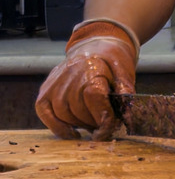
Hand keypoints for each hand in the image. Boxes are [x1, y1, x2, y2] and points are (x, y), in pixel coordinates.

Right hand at [35, 19, 138, 139]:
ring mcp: (55, 81)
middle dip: (92, 123)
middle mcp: (70, 73)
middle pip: (77, 107)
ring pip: (61, 112)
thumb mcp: (125, 72)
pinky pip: (44, 111)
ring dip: (78, 125)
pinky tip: (71, 133)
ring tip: (92, 126)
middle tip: (103, 127)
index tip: (109, 129)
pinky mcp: (45, 88)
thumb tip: (128, 116)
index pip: (94, 96)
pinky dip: (56, 126)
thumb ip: (125, 93)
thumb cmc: (112, 61)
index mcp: (92, 67)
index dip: (102, 117)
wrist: (96, 45)